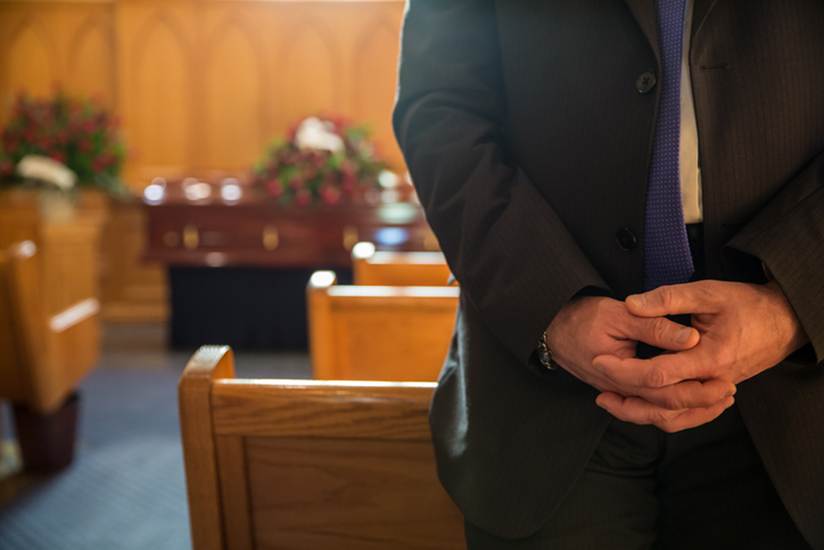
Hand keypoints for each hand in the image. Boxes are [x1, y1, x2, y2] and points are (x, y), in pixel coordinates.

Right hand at [546, 296, 733, 412]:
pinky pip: (648, 411)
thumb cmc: (582, 316)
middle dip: (700, 404)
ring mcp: (618, 393)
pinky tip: (690, 404)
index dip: (696, 387)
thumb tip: (691, 338)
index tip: (724, 378)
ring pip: (656, 415)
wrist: (552, 327)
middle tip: (729, 392)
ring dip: (689, 413)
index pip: (663, 387)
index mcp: (620, 371)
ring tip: (718, 403)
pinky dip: (672, 411)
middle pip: (664, 408)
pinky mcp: (620, 391)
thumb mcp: (618, 313)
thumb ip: (655, 325)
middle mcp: (619, 390)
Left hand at [594, 280, 807, 430]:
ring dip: (639, 413)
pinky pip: (686, 416)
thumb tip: (632, 304)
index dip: (625, 370)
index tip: (600, 359)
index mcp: (709, 357)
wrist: (783, 321)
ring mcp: (714, 391)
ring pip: (673, 417)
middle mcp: (712, 381)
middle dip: (626, 398)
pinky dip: (660, 415)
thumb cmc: (747, 304)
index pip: (658, 373)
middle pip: (662, 403)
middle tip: (598, 388)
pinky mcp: (713, 393)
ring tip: (610, 400)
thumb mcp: (707, 292)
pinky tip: (638, 405)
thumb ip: (668, 299)